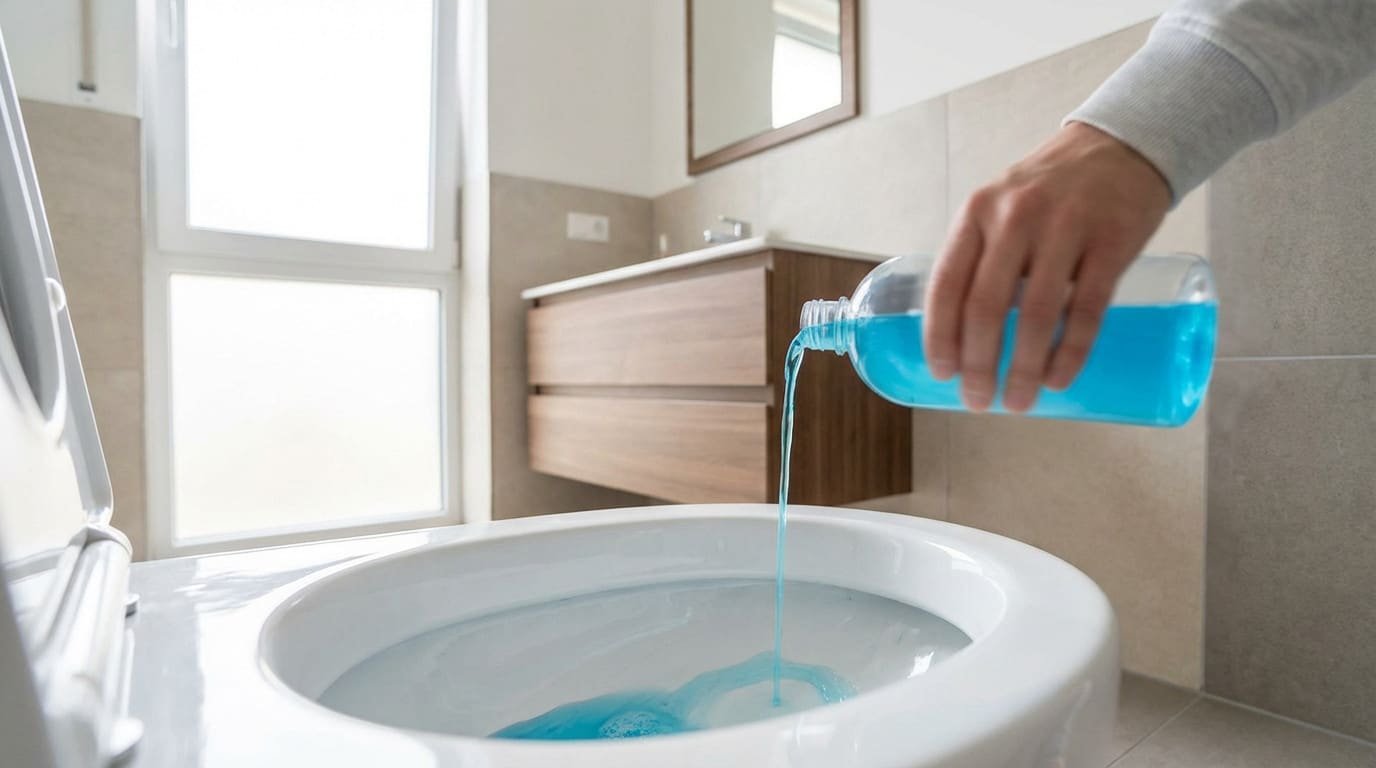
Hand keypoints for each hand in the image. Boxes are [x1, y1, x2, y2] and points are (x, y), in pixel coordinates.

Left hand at [923, 122, 1171, 412]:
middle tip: (979, 401)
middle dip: (979, 364)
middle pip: (986, 306)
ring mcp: (1065, 228)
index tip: (942, 374)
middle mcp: (1015, 218)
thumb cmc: (1050, 190)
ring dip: (1025, 368)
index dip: (940, 336)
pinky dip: (1071, 351)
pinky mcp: (1111, 242)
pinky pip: (1087, 309)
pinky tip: (1059, 379)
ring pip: (1037, 315)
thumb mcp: (1000, 207)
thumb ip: (981, 257)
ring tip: (1019, 402)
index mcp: (977, 214)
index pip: (946, 285)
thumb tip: (962, 335)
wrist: (1120, 145)